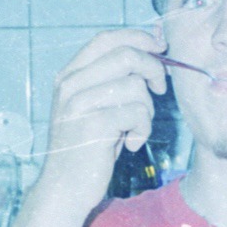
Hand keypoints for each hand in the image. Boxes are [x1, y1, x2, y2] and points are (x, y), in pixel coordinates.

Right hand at [38, 29, 168, 210]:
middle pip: (126, 55)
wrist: (66, 188)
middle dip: (154, 70)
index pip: (106, 38)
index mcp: (69, 75)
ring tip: (135, 128)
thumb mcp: (97, 105)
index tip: (160, 48)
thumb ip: (116, 77)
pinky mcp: (93, 125)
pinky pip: (137, 113)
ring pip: (136, 86)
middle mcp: (70, 85)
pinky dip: (143, 130)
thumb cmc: (89, 146)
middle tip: (160, 91)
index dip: (139, 38)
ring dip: (147, 109)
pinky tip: (131, 144)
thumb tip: (155, 43)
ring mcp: (79, 104)